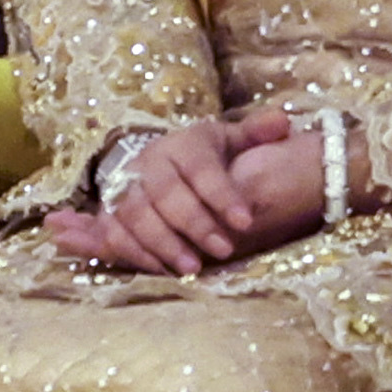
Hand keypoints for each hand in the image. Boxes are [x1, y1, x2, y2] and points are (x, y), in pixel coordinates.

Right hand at [45, 108, 323, 275]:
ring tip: (192, 267)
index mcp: (182, 144)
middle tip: (224, 250)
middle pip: (167, 193)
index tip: (246, 222)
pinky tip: (159, 270)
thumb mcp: (231, 141)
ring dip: (162, 243)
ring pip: (136, 214)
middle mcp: (149, 162)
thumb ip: (256, 134)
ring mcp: (124, 187)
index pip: (201, 168)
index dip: (222, 194)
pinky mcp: (109, 212)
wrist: (161, 165)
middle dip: (195, 224)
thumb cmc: (206, 158)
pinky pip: (113, 232)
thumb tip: (282, 121)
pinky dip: (133, 252)